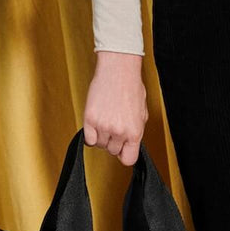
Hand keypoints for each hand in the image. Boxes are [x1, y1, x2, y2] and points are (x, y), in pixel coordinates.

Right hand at [83, 51, 147, 165]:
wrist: (118, 71)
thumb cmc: (131, 88)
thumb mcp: (142, 114)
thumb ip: (135, 131)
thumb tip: (130, 143)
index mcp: (135, 132)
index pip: (128, 159)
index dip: (125, 155)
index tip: (123, 150)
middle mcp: (119, 131)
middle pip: (113, 151)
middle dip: (113, 141)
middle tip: (114, 126)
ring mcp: (104, 126)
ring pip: (100, 145)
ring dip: (102, 137)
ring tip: (106, 121)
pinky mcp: (90, 119)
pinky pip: (88, 139)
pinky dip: (91, 135)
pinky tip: (96, 125)